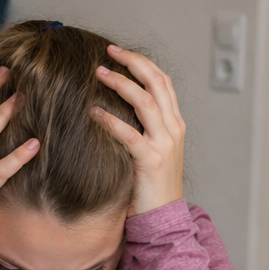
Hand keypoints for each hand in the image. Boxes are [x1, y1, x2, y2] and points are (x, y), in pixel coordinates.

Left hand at [92, 45, 185, 216]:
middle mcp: (173, 129)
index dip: (141, 62)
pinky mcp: (151, 161)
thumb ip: (141, 128)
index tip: (118, 52)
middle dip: (133, 63)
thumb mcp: (150, 149)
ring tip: (99, 73)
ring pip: (146, 102)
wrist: (163, 217)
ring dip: (121, 84)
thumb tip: (112, 107)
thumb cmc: (149, 185)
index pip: (162, 81)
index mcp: (174, 123)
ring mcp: (165, 144)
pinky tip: (94, 112)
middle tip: (108, 52)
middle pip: (157, 83)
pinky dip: (111, 120)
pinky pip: (130, 135)